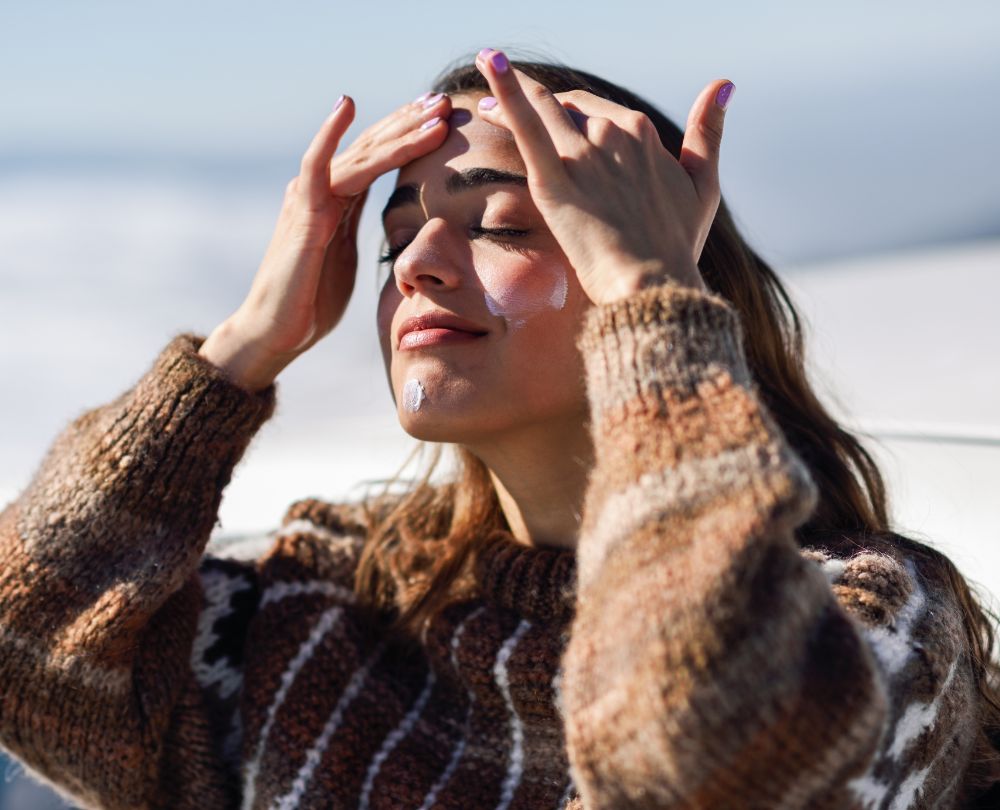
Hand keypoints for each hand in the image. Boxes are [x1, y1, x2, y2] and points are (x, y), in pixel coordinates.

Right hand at [199, 92, 451, 390]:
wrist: (276, 332)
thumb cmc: (311, 301)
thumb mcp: (346, 258)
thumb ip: (359, 231)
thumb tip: (390, 226)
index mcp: (338, 201)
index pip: (379, 158)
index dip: (410, 135)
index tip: (443, 117)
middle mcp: (322, 190)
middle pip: (372, 147)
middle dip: (410, 122)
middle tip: (445, 100)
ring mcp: (309, 199)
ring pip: (359, 154)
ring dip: (397, 131)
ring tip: (430, 111)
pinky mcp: (302, 215)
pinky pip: (316, 167)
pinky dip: (330, 135)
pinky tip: (347, 106)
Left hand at [474, 49, 733, 303]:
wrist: (653, 284)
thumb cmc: (677, 245)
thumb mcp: (703, 184)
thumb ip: (708, 132)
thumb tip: (724, 84)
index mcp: (642, 133)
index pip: (597, 111)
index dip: (571, 111)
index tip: (552, 116)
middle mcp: (612, 134)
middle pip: (565, 109)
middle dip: (537, 105)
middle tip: (499, 106)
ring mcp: (582, 155)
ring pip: (541, 109)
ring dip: (510, 92)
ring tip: (484, 91)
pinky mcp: (554, 180)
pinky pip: (526, 125)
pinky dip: (507, 91)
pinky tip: (489, 62)